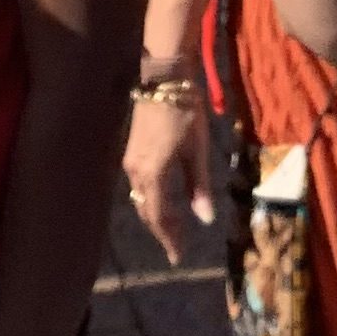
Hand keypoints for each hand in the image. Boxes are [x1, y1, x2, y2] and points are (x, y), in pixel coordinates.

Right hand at [123, 92, 211, 261]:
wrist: (163, 78)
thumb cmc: (185, 111)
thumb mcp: (197, 149)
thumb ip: (200, 185)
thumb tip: (205, 219)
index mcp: (153, 174)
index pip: (160, 217)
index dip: (169, 238)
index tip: (178, 257)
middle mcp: (135, 172)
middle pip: (147, 211)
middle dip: (162, 231)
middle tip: (177, 247)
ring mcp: (130, 162)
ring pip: (141, 199)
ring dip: (156, 216)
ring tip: (173, 229)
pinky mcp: (131, 153)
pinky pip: (138, 186)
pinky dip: (151, 200)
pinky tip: (163, 202)